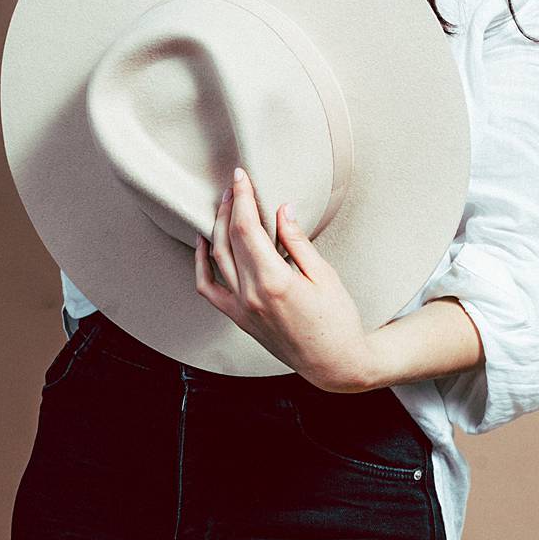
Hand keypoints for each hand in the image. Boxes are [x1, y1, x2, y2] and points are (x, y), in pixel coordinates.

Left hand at [194, 166, 373, 393]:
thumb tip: (281, 209)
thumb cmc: (337, 319)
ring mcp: (242, 308)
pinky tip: (204, 244)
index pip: (247, 228)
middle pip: (229, 238)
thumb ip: (298, 241)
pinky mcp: (239, 318)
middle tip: (234, 184)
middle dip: (230, 206)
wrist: (333, 363)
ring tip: (224, 205)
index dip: (242, 197)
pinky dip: (201, 264)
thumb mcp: (324, 275)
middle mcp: (251, 294)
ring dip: (217, 227)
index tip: (241, 176)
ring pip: (217, 258)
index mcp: (274, 281)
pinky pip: (209, 289)